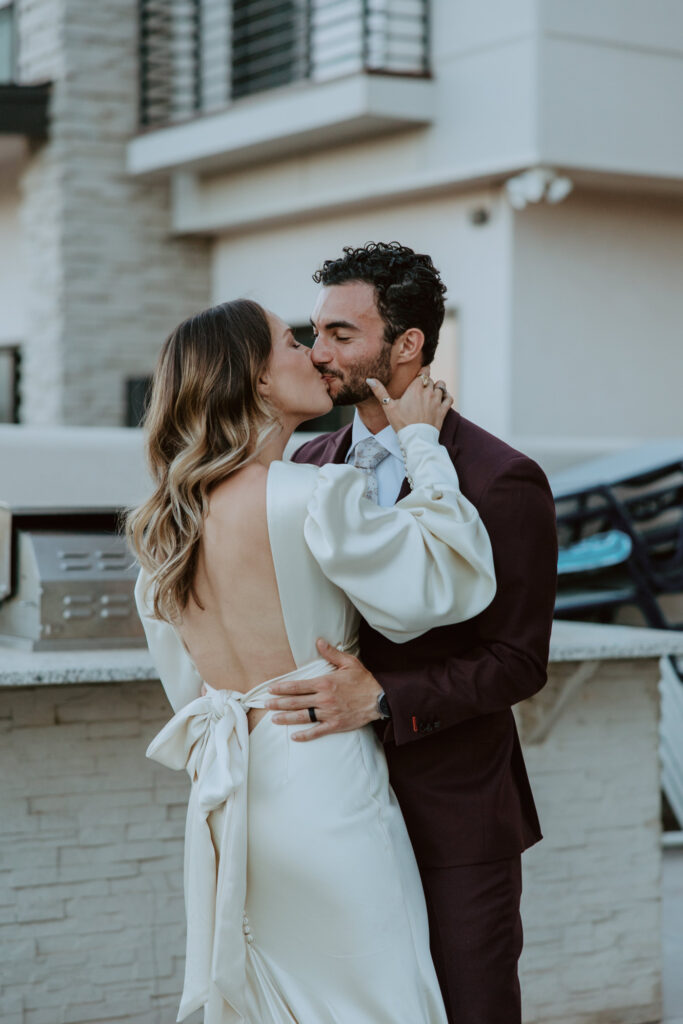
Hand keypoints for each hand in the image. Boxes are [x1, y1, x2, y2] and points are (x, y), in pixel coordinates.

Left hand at [265, 638, 381, 741]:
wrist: (380, 699)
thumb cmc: (364, 680)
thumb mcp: (348, 662)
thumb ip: (331, 653)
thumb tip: (319, 641)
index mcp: (325, 683)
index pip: (298, 686)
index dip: (282, 688)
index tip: (271, 690)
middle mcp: (324, 699)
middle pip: (296, 702)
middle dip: (279, 703)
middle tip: (266, 705)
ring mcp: (329, 713)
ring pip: (303, 717)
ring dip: (286, 718)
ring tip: (274, 719)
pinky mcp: (335, 725)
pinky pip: (317, 731)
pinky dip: (305, 735)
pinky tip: (294, 737)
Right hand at [367, 369, 452, 432]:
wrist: (416, 438)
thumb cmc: (401, 422)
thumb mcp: (388, 407)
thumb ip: (380, 391)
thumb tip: (369, 379)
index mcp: (415, 388)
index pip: (423, 372)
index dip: (422, 371)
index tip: (419, 374)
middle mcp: (428, 391)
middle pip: (431, 380)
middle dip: (426, 382)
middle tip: (420, 389)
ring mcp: (437, 400)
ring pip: (441, 387)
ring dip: (437, 388)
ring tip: (431, 392)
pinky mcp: (443, 410)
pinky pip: (449, 398)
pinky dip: (447, 396)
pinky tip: (442, 398)